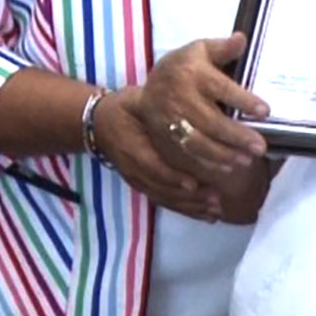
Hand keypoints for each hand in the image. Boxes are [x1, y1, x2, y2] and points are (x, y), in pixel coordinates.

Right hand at [96, 86, 224, 219]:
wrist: (99, 124)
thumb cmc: (125, 108)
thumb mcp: (137, 102)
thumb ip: (158, 110)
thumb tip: (191, 110)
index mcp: (132, 147)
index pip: (152, 166)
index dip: (172, 177)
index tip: (193, 184)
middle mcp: (133, 169)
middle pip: (161, 188)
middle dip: (189, 198)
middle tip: (216, 199)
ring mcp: (137, 180)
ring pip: (163, 198)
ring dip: (190, 207)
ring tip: (215, 210)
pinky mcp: (142, 185)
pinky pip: (162, 201)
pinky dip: (184, 210)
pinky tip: (205, 214)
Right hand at [137, 34, 268, 180]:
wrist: (149, 87)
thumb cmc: (184, 66)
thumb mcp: (200, 50)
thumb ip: (222, 48)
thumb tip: (242, 39)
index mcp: (192, 73)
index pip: (220, 88)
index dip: (243, 100)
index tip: (265, 111)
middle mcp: (179, 98)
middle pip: (210, 121)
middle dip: (236, 136)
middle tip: (260, 146)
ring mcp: (168, 120)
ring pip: (196, 142)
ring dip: (223, 154)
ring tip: (246, 160)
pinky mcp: (162, 136)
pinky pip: (184, 154)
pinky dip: (205, 164)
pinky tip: (226, 167)